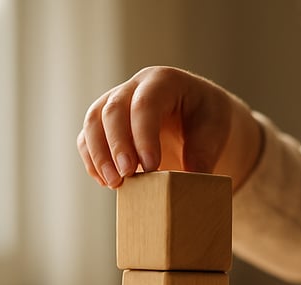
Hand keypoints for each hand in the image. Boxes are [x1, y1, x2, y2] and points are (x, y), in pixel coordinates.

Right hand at [77, 66, 262, 188]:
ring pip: (94, 122)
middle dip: (117, 145)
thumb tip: (186, 185)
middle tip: (127, 176)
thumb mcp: (214, 136)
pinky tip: (106, 182)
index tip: (151, 166)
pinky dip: (93, 161)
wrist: (200, 124)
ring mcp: (116, 103)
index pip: (145, 104)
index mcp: (164, 82)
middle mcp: (135, 87)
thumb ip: (201, 159)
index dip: (143, 136)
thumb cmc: (208, 125)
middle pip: (113, 110)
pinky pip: (87, 139)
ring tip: (114, 183)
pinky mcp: (105, 125)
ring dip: (99, 155)